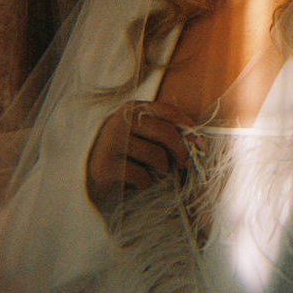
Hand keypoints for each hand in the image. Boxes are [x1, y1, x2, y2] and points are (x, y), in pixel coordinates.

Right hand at [86, 100, 196, 219]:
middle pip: (166, 132)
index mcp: (133, 109)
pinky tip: (138, 184)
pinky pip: (142, 175)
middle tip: (182, 165)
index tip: (198, 145)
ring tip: (154, 174)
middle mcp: (121, 121)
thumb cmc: (127, 156)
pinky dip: (146, 183)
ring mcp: (111, 142)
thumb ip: (167, 132)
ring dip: (161, 171)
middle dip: (180, 152)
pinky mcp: (106, 166)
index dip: (188, 128)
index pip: (169, 111)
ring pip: (156, 156)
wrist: (92, 179)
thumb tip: (199, 142)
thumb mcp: (146, 137)